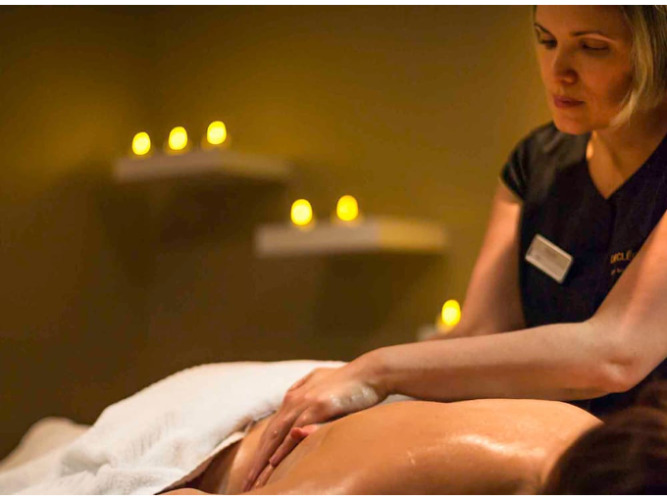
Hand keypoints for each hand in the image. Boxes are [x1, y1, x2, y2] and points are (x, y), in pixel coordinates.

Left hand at [243, 360, 386, 491]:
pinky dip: (283, 447)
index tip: (253, 473)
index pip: (272, 430)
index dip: (261, 452)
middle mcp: (294, 399)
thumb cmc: (351, 383)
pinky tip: (274, 462)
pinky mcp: (317, 405)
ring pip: (277, 435)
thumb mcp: (323, 386)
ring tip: (254, 481)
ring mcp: (304, 402)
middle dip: (256, 462)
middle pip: (269, 436)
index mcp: (294, 397)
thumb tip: (293, 399)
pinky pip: (295, 430)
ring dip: (263, 460)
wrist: (371, 373)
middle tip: (246, 485)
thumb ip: (305, 391)